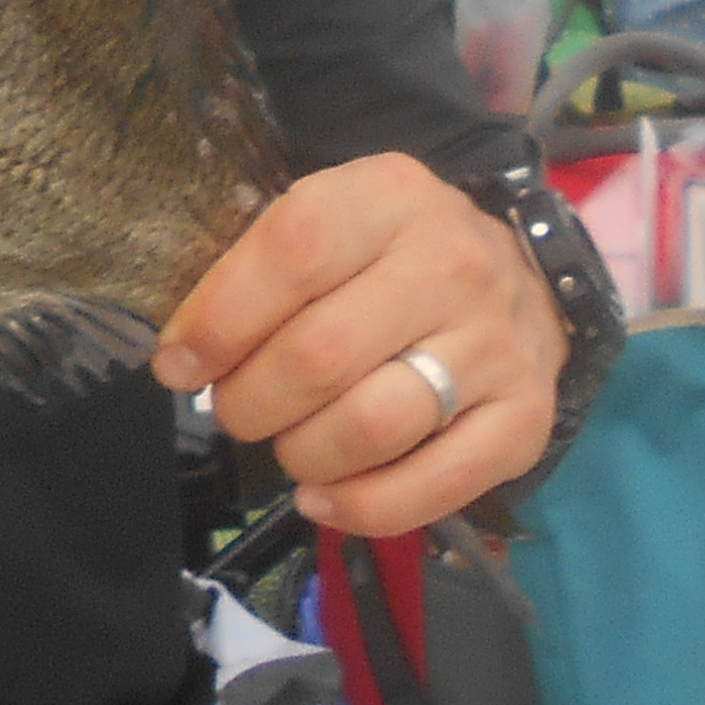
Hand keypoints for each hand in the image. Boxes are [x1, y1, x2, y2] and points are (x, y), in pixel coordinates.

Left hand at [155, 153, 567, 535]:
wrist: (521, 278)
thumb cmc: (393, 253)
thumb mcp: (331, 219)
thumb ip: (258, 270)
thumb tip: (183, 357)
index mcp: (390, 197)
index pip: (291, 255)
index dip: (220, 322)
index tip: (179, 365)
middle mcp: (451, 266)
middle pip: (319, 356)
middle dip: (250, 401)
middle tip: (237, 409)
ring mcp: (496, 346)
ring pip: (370, 428)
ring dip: (301, 454)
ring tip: (289, 444)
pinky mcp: (525, 420)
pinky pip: (431, 488)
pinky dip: (359, 507)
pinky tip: (322, 496)